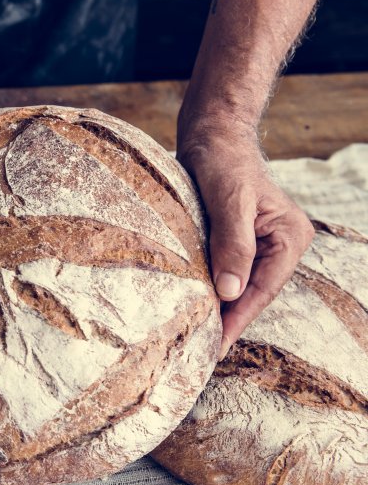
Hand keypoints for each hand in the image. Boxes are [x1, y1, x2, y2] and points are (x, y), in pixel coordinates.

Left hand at [178, 132, 314, 359]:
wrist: (211, 134)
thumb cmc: (222, 160)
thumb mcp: (228, 200)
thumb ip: (232, 244)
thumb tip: (230, 292)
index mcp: (289, 236)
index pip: (263, 289)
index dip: (238, 319)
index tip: (215, 345)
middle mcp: (281, 243)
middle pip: (252, 292)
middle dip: (228, 319)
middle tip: (199, 350)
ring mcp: (261, 243)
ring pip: (239, 286)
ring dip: (218, 308)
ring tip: (194, 337)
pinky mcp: (238, 240)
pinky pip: (226, 272)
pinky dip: (211, 289)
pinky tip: (194, 305)